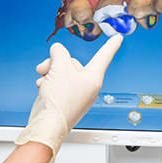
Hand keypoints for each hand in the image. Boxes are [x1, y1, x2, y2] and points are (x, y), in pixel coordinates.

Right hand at [15, 35, 122, 160]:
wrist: (47, 124)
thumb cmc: (60, 102)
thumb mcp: (59, 69)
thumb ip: (59, 53)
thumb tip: (57, 49)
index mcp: (93, 78)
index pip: (104, 56)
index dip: (111, 46)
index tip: (118, 38)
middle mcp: (87, 86)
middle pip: (73, 63)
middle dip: (56, 62)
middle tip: (47, 66)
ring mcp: (76, 93)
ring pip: (62, 72)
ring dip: (49, 72)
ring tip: (43, 78)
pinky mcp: (65, 99)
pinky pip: (57, 83)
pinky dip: (48, 82)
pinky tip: (42, 87)